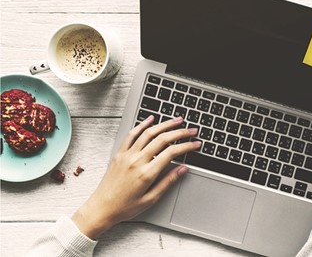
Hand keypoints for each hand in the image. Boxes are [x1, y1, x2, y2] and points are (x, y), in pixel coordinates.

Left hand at [71, 116, 200, 238]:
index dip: (186, 146)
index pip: (171, 153)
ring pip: (148, 133)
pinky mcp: (119, 154)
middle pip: (162, 139)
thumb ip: (168, 182)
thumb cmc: (124, 207)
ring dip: (165, 124)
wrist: (100, 208)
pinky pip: (131, 135)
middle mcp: (136, 161)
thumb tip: (183, 169)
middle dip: (180, 132)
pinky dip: (142, 125)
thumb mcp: (150, 199)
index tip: (196, 144)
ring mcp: (127, 155)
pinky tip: (150, 119)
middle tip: (191, 130)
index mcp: (146, 173)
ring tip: (177, 120)